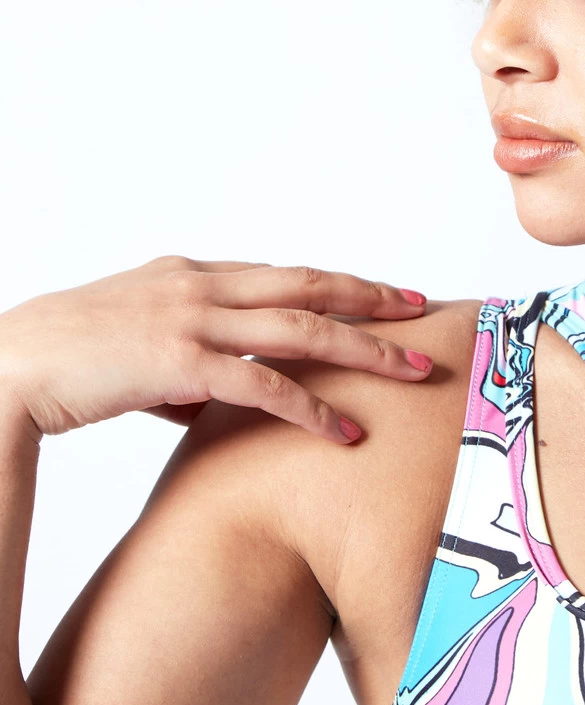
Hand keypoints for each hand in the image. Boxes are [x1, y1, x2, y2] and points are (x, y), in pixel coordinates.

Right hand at [0, 256, 433, 443]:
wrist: (12, 364)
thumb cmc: (70, 357)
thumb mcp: (140, 343)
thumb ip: (188, 363)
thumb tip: (213, 396)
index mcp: (195, 275)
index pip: (287, 274)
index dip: (343, 284)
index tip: (387, 294)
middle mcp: (203, 286)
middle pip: (309, 287)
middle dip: (372, 301)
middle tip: (424, 312)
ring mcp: (193, 319)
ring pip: (301, 330)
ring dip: (363, 350)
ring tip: (412, 371)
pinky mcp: (180, 361)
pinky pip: (262, 385)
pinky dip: (310, 408)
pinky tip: (345, 430)